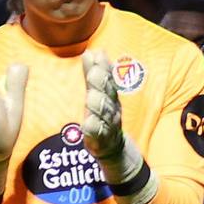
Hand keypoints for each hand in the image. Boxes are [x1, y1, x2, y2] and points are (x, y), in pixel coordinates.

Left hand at [81, 48, 136, 179]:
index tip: (96, 54)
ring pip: (104, 115)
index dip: (103, 67)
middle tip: (94, 71)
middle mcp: (112, 110)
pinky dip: (93, 130)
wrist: (116, 151)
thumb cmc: (104, 119)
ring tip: (91, 96)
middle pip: (107, 95)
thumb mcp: (99, 96)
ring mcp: (107, 127)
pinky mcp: (101, 143)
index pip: (108, 80)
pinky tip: (86, 124)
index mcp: (110, 98)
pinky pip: (98, 136)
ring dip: (98, 105)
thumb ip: (94, 75)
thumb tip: (92, 51)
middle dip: (101, 83)